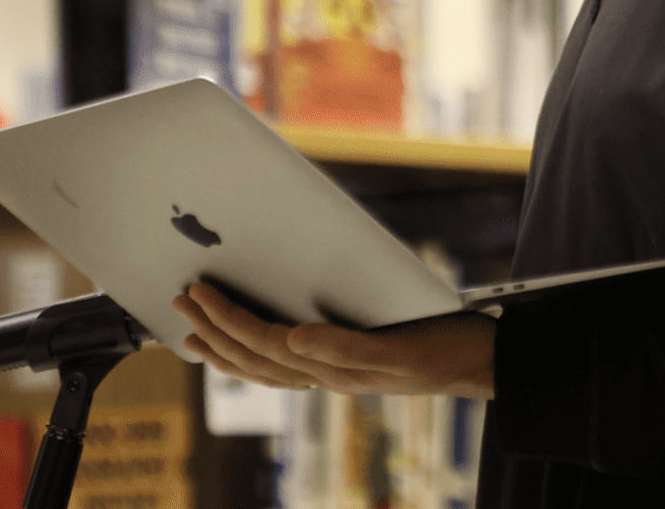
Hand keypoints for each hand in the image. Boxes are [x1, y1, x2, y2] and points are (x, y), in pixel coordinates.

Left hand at [172, 282, 493, 398]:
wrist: (483, 363)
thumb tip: (293, 338)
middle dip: (214, 328)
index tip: (199, 292)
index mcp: (335, 368)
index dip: (227, 317)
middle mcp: (328, 374)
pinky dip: (257, 353)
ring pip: (265, 366)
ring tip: (194, 328)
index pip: (265, 341)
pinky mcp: (346, 364)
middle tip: (181, 300)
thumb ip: (346, 348)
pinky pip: (286, 364)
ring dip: (225, 345)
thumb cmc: (446, 351)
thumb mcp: (399, 349)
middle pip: (255, 355)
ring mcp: (334, 374)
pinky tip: (248, 344)